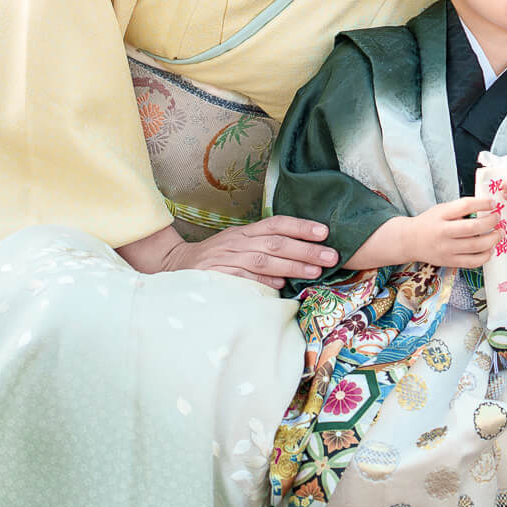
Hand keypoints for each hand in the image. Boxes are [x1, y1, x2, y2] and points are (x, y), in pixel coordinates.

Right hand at [158, 216, 336, 288]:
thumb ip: (266, 245)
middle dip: (306, 249)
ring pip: (263, 259)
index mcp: (245, 231)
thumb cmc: (217, 257)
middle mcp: (237, 241)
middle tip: (331, 256)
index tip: (325, 232)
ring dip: (292, 265)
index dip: (301, 226)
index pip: (277, 223)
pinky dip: (263, 280)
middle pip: (276, 242)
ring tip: (315, 271)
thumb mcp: (240, 244)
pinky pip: (243, 277)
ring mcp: (226, 258)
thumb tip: (305, 253)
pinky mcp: (215, 275)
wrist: (175, 265)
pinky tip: (281, 283)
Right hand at [399, 195, 502, 268]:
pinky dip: (485, 256)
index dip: (482, 203)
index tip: (493, 203)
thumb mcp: (441, 209)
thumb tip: (487, 207)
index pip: (464, 206)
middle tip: (498, 218)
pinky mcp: (450, 262)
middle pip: (473, 228)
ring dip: (492, 239)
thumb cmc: (430, 222)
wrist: (409, 241)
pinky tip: (490, 249)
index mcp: (441, 215)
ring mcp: (446, 249)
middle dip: (491, 222)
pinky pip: (472, 262)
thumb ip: (460, 209)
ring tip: (499, 233)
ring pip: (476, 246)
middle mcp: (443, 232)